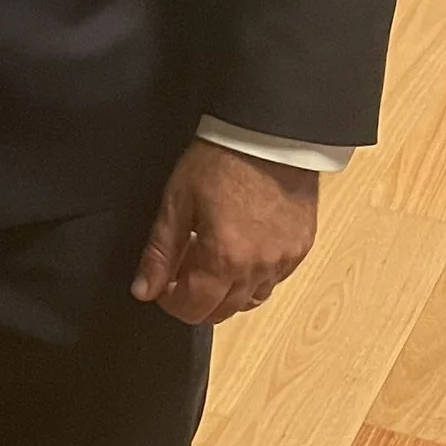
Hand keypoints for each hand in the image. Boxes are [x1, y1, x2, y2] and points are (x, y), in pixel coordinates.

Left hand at [131, 139, 320, 326]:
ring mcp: (284, 261)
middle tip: (185, 265)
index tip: (162, 284)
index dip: (171, 302)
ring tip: (215, 258)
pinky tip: (243, 250)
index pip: (193, 309)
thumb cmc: (218, 161)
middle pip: (223, 312)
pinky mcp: (302, 248)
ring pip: (251, 300)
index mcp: (224, 260)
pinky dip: (254, 277)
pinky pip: (274, 280)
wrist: (271, 133)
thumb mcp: (177, 201)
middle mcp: (258, 270)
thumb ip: (160, 251)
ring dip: (227, 292)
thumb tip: (143, 291)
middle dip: (197, 299)